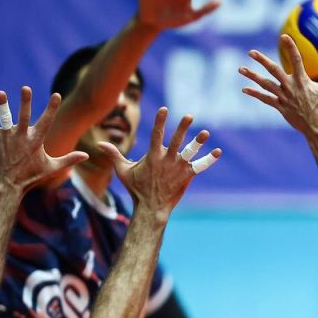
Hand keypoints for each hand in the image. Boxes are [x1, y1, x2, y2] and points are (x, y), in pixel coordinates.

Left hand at [0, 87, 88, 192]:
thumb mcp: (52, 168)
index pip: (47, 121)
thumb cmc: (31, 176)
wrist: (8, 186)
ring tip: (0, 93)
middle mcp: (21, 137)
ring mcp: (7, 138)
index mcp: (36, 141)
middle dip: (25, 102)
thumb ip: (69, 159)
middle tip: (26, 88)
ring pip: (4, 118)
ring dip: (2, 105)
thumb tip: (87, 155)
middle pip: (24, 116)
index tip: (57, 95)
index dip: (52, 108)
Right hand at [99, 107, 220, 215]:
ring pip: (190, 153)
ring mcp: (178, 168)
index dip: (160, 121)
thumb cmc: (136, 188)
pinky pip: (200, 166)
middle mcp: (167, 160)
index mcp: (153, 156)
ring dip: (198, 143)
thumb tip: (98, 144)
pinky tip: (218, 151)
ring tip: (206, 133)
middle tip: (189, 115)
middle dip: (183, 128)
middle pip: (177, 141)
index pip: (157, 135)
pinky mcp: (187, 176)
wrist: (152, 208)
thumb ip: (114, 155)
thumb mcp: (123, 171)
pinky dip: (209, 159)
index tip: (164, 109)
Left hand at [239, 35, 317, 136]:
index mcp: (303, 81)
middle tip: (251, 52)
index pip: (296, 59)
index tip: (283, 37)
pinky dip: (255, 94)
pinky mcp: (281, 108)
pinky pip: (265, 99)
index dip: (290, 47)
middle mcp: (291, 88)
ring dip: (253, 76)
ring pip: (265, 84)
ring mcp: (284, 98)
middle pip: (273, 70)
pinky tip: (245, 89)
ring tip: (241, 69)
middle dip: (261, 60)